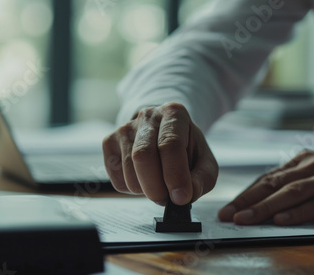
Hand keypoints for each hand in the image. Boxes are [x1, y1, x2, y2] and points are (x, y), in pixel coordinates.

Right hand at [102, 102, 217, 204]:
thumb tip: (185, 195)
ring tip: (158, 184)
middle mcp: (147, 116)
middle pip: (143, 156)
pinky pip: (116, 178)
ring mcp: (124, 128)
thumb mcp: (204, 161)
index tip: (181, 197)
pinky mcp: (109, 142)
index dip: (175, 175)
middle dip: (156, 188)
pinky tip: (143, 178)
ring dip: (145, 190)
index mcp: (174, 114)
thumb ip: (202, 179)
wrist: (163, 133)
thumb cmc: (186, 148)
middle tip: (166, 200)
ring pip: (129, 172)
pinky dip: (131, 189)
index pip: (170, 145)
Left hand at [218, 150, 313, 224]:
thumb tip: (258, 202)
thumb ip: (292, 184)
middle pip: (274, 184)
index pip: (267, 178)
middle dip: (247, 201)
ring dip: (265, 207)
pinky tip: (281, 221)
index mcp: (302, 160)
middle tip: (228, 215)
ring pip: (292, 193)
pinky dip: (298, 213)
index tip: (227, 209)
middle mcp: (313, 165)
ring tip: (246, 219)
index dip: (245, 194)